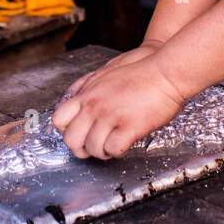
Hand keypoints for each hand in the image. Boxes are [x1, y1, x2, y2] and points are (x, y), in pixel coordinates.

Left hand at [51, 45, 186, 160]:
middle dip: (81, 149)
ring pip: (92, 149)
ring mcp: (110, 116)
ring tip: (111, 146)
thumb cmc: (140, 71)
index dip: (67, 132)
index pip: (58, 120)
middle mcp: (94, 105)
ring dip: (102, 152)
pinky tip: (124, 144)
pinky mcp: (129, 126)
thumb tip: (73, 96)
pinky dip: (117, 152)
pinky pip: (113, 150)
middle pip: (71, 140)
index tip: (79, 134)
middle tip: (93, 148)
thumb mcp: (104, 72)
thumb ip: (86, 85)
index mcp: (86, 93)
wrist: (166, 72)